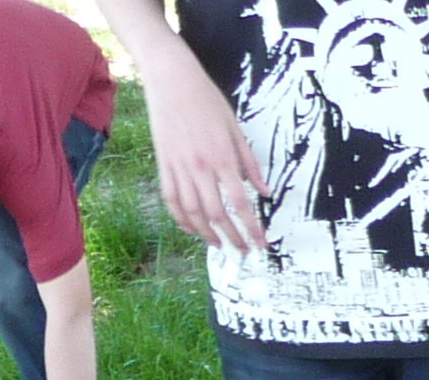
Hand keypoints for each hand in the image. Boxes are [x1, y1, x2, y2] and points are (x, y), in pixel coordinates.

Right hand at [148, 61, 268, 252]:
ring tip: (219, 245)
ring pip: (192, 212)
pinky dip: (181, 218)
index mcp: (222, 159)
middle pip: (217, 214)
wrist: (171, 79)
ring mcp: (178, 167)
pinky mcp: (163, 164)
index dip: (251, 228)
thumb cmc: (207, 100)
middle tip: (243, 251)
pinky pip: (171, 199)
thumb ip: (250, 163)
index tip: (261, 244)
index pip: (240, 203)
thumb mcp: (236, 129)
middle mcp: (200, 168)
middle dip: (232, 237)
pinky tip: (192, 229)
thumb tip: (265, 192)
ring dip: (206, 234)